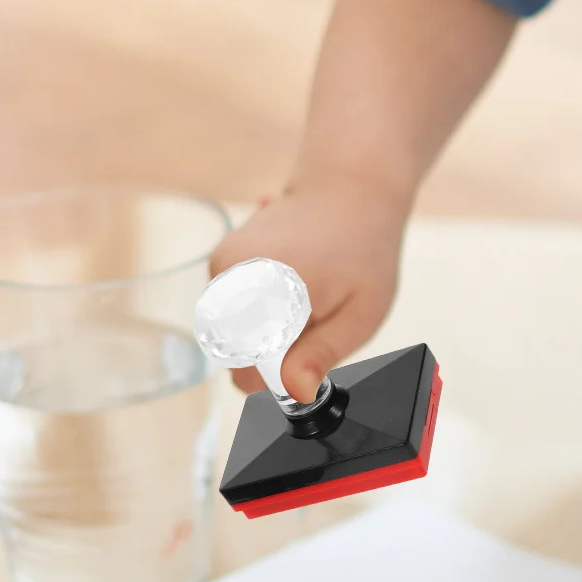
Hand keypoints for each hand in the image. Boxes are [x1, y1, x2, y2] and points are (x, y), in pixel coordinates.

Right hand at [208, 172, 405, 401]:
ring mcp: (220, 267)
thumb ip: (323, 352)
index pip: (248, 374)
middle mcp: (232, 279)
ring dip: (271, 328)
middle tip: (317, 313)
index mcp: (268, 292)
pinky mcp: (218, 261)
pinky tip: (292, 275)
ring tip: (307, 290)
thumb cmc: (364, 249)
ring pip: (236, 336)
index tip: (313, 347)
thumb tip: (294, 392)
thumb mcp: (362, 311)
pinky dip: (262, 306)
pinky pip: (234, 312)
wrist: (347, 188)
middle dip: (278, 349)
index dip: (284, 374)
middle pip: (240, 357)